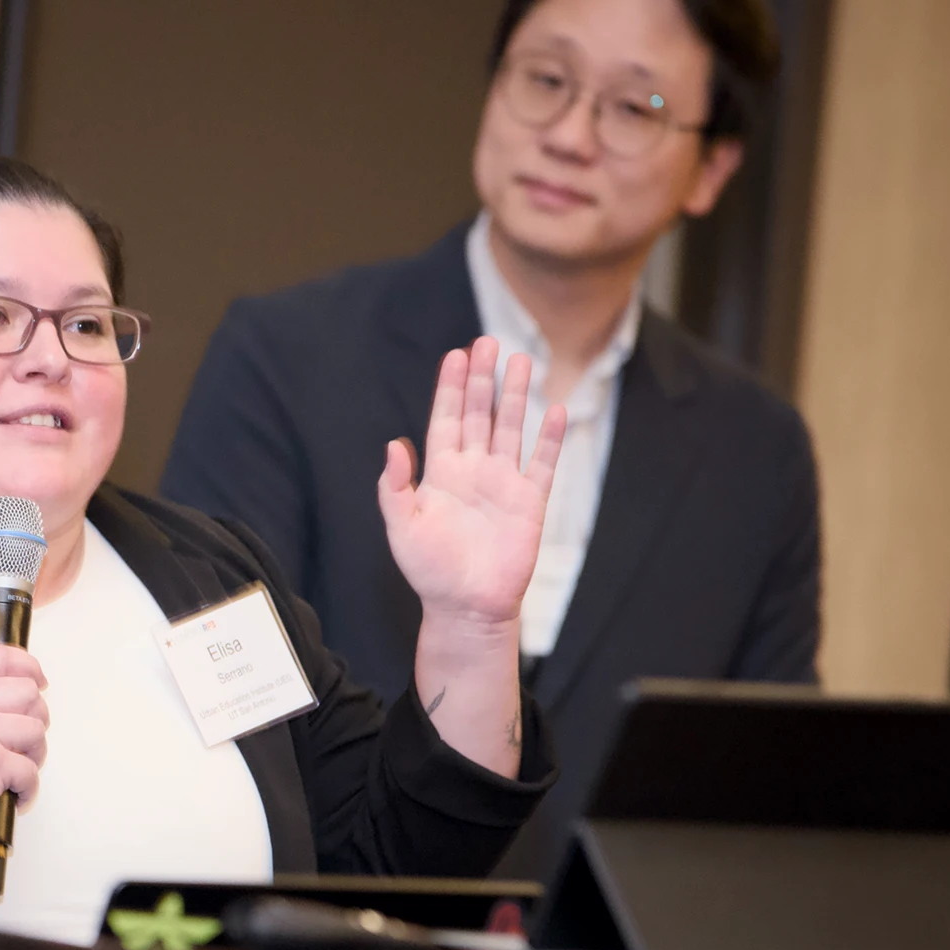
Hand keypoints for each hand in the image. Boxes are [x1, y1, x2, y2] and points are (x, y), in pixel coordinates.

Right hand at [0, 643, 49, 856]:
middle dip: (35, 716)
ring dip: (34, 753)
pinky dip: (28, 788)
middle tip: (26, 738)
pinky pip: (30, 771)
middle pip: (26, 691)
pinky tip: (15, 794)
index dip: (27, 665)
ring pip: (35, 730)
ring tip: (19, 768)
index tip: (37, 679)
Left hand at [378, 337, 565, 627]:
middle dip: (482, 379)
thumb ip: (394, 487)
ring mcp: (503, 483)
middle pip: (480, 414)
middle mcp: (473, 471)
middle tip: (487, 342)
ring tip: (521, 360)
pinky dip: (550, 438)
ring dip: (515, 395)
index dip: (450, 388)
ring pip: (511, 428)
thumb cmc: (429, 571)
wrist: (466, 607)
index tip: (455, 355)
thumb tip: (394, 444)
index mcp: (441, 473)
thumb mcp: (400, 527)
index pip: (446, 419)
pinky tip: (555, 410)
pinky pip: (542, 463)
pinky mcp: (529, 502)